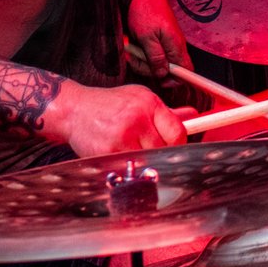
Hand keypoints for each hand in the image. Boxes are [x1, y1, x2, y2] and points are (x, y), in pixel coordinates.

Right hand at [52, 80, 193, 158]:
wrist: (74, 109)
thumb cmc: (107, 105)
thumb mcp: (137, 99)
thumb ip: (164, 112)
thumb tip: (193, 116)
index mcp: (147, 103)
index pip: (177, 131)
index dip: (179, 143)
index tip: (175, 147)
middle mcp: (137, 117)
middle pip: (165, 149)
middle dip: (160, 154)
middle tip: (150, 151)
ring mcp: (122, 136)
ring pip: (148, 161)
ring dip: (144, 162)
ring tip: (132, 151)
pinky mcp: (109, 151)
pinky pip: (129, 167)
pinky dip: (127, 166)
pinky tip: (119, 155)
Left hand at [123, 0, 191, 79]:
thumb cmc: (145, 10)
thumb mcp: (146, 37)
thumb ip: (156, 57)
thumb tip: (163, 73)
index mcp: (176, 45)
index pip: (186, 71)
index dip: (175, 80)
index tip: (159, 81)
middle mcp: (175, 45)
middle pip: (168, 70)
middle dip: (149, 68)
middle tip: (135, 58)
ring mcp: (167, 42)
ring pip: (157, 62)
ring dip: (142, 60)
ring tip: (132, 47)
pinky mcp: (159, 39)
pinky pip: (152, 53)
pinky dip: (141, 52)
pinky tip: (134, 44)